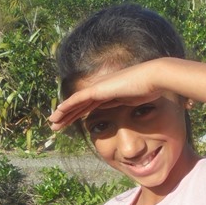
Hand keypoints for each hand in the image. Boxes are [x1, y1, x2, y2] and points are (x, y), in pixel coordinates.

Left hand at [49, 60, 163, 130]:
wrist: (153, 78)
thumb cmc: (150, 89)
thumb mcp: (136, 102)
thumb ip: (126, 105)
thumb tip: (124, 113)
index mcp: (110, 94)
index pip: (90, 106)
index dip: (78, 114)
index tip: (71, 122)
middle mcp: (101, 90)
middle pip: (79, 105)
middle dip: (67, 116)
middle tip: (56, 125)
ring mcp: (99, 88)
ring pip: (75, 103)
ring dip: (62, 114)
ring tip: (52, 123)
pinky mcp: (98, 90)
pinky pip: (78, 99)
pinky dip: (67, 106)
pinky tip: (57, 113)